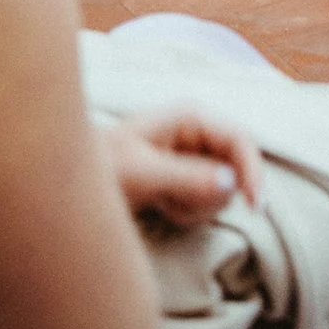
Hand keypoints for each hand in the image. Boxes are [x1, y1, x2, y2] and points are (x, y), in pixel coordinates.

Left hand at [103, 108, 264, 227]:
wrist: (72, 182)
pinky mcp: (188, 177)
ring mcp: (194, 156)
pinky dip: (187, 211)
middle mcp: (198, 133)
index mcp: (191, 117)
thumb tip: (231, 185)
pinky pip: (206, 202)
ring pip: (222, 191)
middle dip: (207, 195)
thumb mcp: (142, 174)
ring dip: (195, 206)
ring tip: (161, 202)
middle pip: (234, 169)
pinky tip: (161, 205)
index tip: (256, 207)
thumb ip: (187, 178)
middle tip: (173, 204)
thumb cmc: (102, 168)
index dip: (253, 171)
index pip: (239, 139)